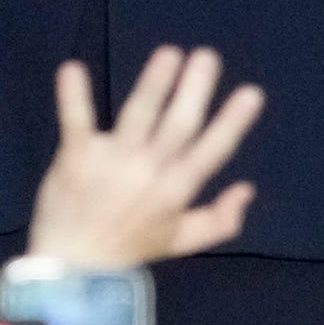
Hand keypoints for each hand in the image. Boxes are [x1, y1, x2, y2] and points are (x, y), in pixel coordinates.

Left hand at [26, 46, 264, 267]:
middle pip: (178, 124)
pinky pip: (76, 122)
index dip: (233, 121)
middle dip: (194, 89)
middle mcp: (150, 171)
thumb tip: (247, 189)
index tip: (252, 93)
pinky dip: (74, 96)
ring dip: (154, 83)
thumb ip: (219, 218)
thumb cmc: (129, 248)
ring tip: (169, 54)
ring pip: (138, 115)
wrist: (73, 270)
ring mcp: (112, 162)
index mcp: (177, 188)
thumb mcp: (181, 241)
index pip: (212, 149)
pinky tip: (72, 69)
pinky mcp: (76, 157)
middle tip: (207, 56)